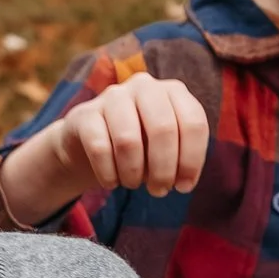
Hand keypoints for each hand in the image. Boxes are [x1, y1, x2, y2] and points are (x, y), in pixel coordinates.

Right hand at [0, 76, 209, 225]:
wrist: (91, 143)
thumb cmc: (140, 147)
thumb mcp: (166, 149)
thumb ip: (181, 159)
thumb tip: (183, 181)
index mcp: (173, 92)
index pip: (193, 124)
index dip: (192, 161)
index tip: (184, 186)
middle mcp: (144, 86)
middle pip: (163, 129)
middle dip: (163, 169)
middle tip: (159, 190)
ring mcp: (113, 96)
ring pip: (128, 140)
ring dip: (133, 174)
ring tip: (132, 184)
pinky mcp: (85, 114)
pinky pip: (99, 148)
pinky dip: (108, 174)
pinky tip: (111, 182)